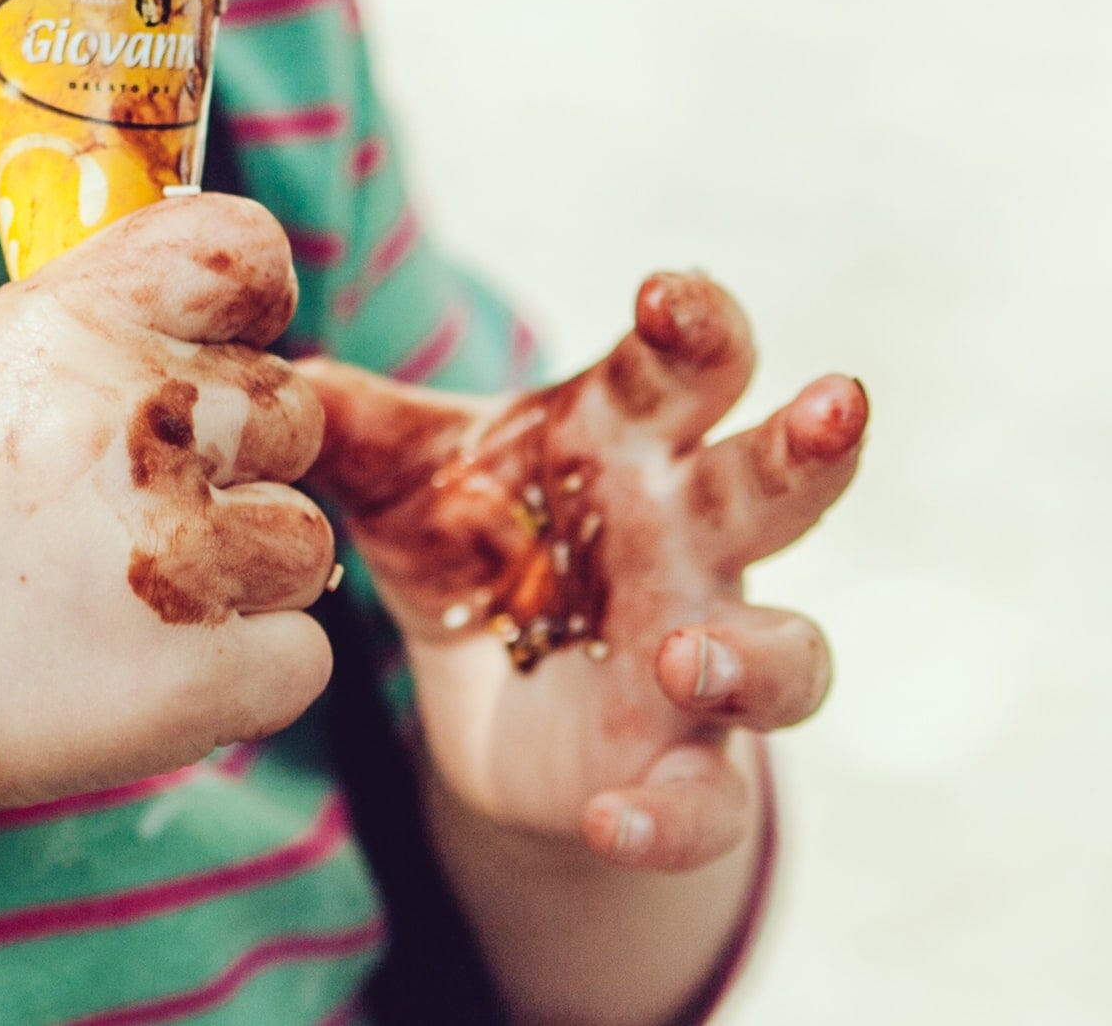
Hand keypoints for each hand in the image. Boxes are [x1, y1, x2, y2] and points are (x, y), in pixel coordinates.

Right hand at [0, 193, 342, 827]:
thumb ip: (88, 317)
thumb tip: (212, 292)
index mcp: (68, 327)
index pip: (241, 252)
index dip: (252, 305)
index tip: (219, 354)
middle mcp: (133, 423)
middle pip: (292, 412)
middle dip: (233, 464)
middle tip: (122, 518)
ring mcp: (177, 553)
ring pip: (303, 540)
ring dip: (239, 577)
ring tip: (120, 602)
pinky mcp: (208, 672)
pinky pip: (302, 653)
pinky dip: (242, 675)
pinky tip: (138, 670)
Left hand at [303, 274, 864, 873]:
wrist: (486, 695)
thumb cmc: (474, 539)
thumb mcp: (400, 474)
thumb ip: (347, 422)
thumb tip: (274, 371)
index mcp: (632, 441)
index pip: (688, 366)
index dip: (695, 323)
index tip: (665, 293)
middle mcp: (692, 538)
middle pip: (779, 483)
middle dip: (814, 445)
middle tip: (838, 401)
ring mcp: (704, 656)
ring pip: (791, 654)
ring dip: (757, 652)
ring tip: (686, 652)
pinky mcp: (684, 768)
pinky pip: (709, 803)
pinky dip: (671, 819)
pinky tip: (611, 819)